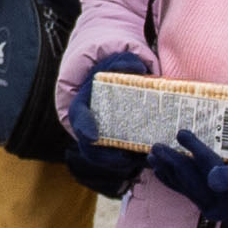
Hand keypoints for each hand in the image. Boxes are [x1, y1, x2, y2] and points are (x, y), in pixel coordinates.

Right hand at [62, 49, 151, 192]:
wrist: (110, 84)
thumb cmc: (111, 74)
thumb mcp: (116, 64)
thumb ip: (125, 62)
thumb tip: (139, 67)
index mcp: (82, 105)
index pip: (78, 118)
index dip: (84, 128)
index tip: (93, 137)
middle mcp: (85, 125)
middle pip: (90, 148)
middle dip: (108, 157)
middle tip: (127, 159)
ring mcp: (96, 138)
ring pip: (103, 159)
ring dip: (122, 164)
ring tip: (142, 162)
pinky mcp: (109, 146)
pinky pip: (115, 160)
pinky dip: (131, 163)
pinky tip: (149, 161)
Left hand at [149, 131, 227, 227]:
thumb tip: (212, 176)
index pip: (207, 168)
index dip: (193, 149)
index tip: (181, 132)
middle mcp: (218, 205)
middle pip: (190, 180)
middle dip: (172, 162)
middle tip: (156, 146)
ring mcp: (214, 208)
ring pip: (185, 188)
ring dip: (169, 172)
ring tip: (153, 158)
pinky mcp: (214, 207)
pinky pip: (189, 194)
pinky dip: (175, 183)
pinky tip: (166, 174)